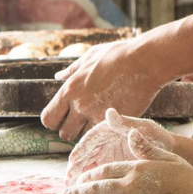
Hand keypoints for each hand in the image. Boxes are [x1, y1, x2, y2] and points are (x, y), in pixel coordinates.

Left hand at [41, 36, 165, 142]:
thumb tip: (57, 76)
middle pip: (64, 133)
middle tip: (83, 121)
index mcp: (70, 89)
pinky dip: (106, 132)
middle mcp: (80, 105)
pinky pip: (104, 136)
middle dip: (71, 130)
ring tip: (100, 119)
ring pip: (84, 138)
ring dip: (89, 132)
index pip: (48, 119)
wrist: (144, 61)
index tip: (64, 117)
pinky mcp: (116, 122)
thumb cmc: (117, 55)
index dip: (54, 121)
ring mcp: (98, 115)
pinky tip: (113, 122)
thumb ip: (71, 70)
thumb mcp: (89, 57)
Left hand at [63, 131, 192, 193]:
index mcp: (136, 169)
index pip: (105, 171)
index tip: (77, 178)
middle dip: (78, 193)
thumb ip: (146, 148)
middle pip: (97, 190)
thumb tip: (131, 132)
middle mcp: (130, 188)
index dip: (88, 175)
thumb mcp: (168, 158)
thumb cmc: (188, 181)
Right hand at [67, 108, 176, 183]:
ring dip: (78, 177)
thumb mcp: (144, 130)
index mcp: (110, 129)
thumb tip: (109, 113)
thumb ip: (126, 124)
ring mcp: (105, 155)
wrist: (169, 154)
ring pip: (87, 166)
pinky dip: (87, 184)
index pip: (91, 138)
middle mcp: (104, 141)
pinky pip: (94, 176)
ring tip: (71, 190)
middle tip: (68, 179)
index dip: (81, 149)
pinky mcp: (108, 167)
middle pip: (85, 153)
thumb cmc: (158, 139)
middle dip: (75, 166)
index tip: (74, 160)